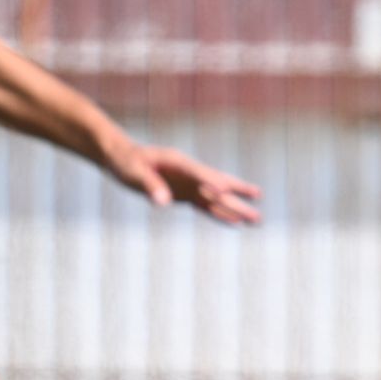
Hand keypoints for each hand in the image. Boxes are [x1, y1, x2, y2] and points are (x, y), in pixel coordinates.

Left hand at [107, 143, 262, 224]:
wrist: (122, 157)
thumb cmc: (126, 162)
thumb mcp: (133, 173)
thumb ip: (150, 186)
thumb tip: (162, 203)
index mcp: (178, 162)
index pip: (198, 173)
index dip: (211, 181)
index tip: (225, 191)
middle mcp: (190, 173)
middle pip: (217, 184)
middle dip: (237, 194)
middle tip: (258, 201)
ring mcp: (190, 184)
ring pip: (217, 198)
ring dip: (236, 208)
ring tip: (256, 219)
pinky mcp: (185, 195)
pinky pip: (206, 206)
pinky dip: (221, 214)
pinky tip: (235, 222)